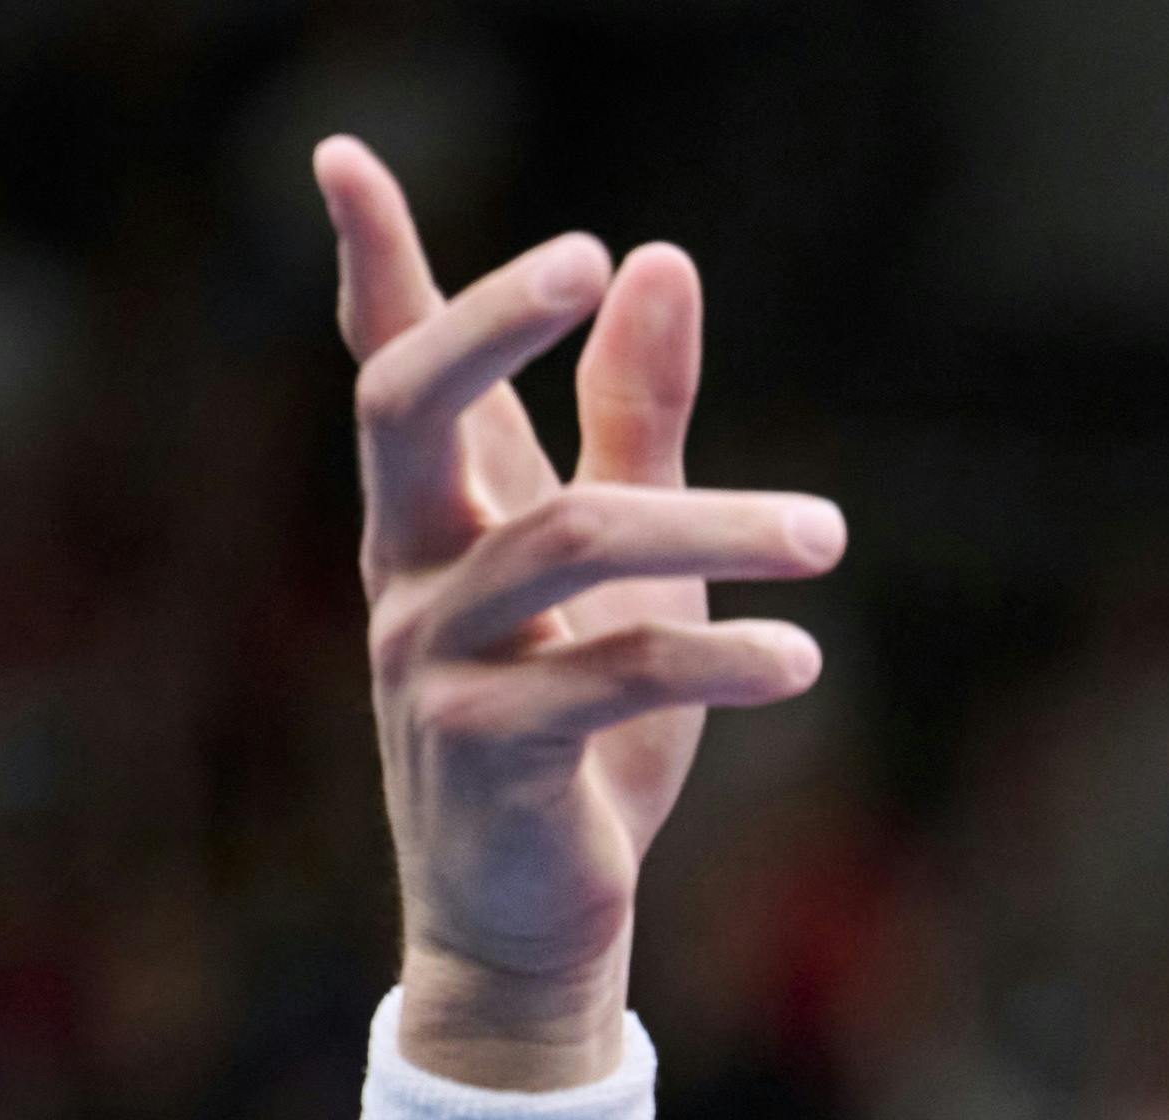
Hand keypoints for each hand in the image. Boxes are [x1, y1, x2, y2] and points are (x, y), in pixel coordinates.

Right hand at [319, 136, 843, 1089]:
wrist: (539, 918)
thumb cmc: (583, 729)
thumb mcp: (629, 564)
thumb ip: (638, 420)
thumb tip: (659, 259)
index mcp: (433, 518)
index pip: (386, 366)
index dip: (371, 263)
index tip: (340, 152)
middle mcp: (407, 572)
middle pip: (406, 410)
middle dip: (488, 326)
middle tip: (584, 258)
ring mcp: (436, 661)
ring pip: (564, 546)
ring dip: (711, 527)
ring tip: (827, 535)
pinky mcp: (489, 752)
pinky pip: (609, 675)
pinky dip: (720, 658)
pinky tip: (802, 662)